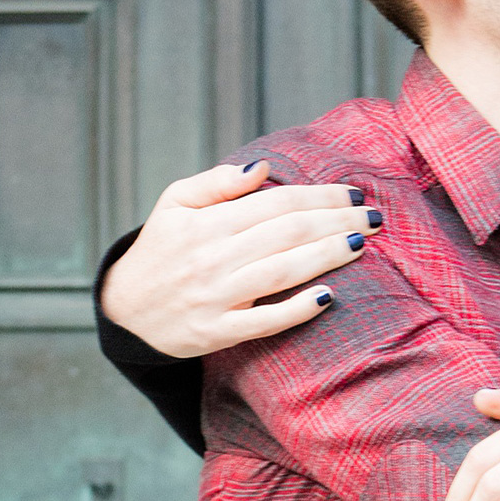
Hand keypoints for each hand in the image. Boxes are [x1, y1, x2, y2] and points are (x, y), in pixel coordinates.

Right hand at [100, 158, 377, 356]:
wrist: (126, 310)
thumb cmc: (161, 250)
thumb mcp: (174, 204)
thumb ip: (217, 183)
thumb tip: (263, 168)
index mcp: (206, 223)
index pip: (276, 203)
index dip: (319, 196)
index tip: (353, 193)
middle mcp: (213, 258)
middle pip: (288, 233)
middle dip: (336, 221)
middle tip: (373, 217)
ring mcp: (216, 297)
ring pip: (283, 272)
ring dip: (327, 256)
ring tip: (361, 243)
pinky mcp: (218, 332)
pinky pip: (265, 321)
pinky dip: (297, 309)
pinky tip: (329, 297)